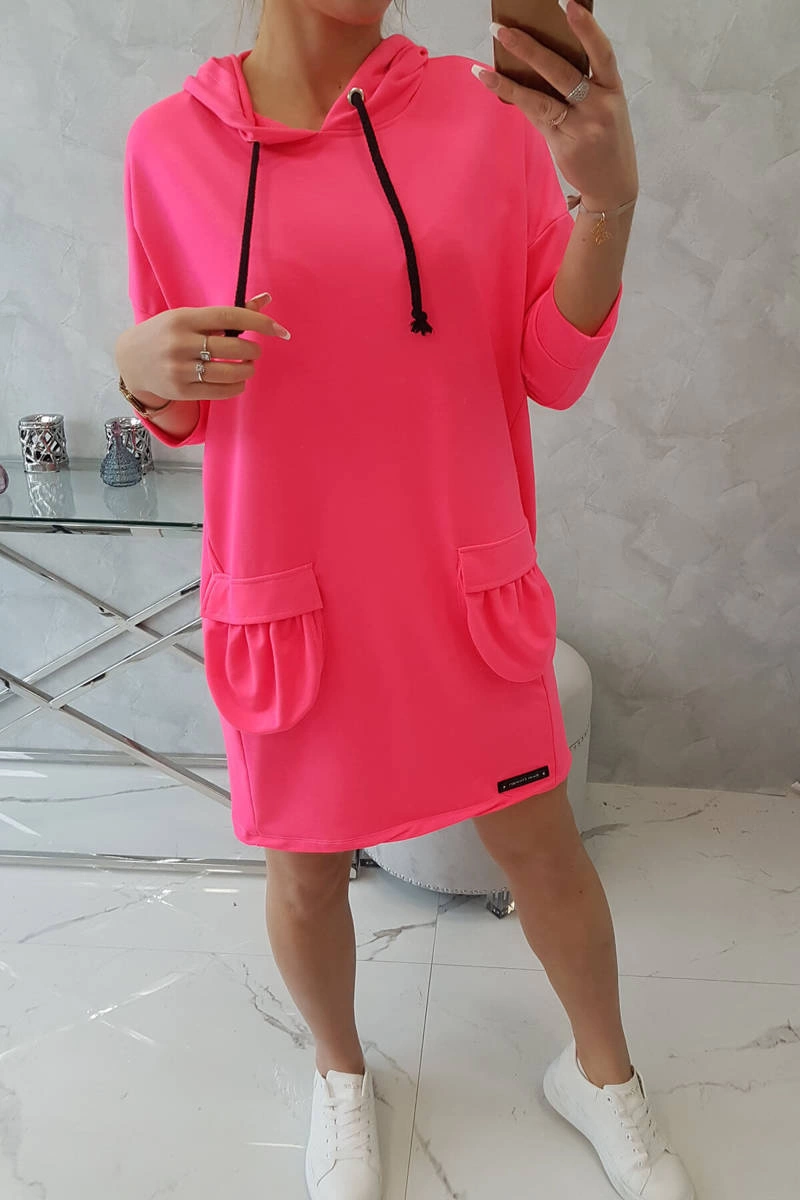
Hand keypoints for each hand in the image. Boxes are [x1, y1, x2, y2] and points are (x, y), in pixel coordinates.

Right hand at [115, 296, 290, 402]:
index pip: (229, 317)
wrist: (130, 361)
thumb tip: (266, 299)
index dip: (259, 324)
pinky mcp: (181, 391)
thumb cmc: (167, 334)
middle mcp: (180, 343)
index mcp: (184, 319)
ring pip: (229, 374)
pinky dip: (236, 387)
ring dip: (247, 371)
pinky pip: (220, 392)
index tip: (279, 331)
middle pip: (233, 349)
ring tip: (246, 367)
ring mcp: (179, 369)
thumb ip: (228, 314)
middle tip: (253, 352)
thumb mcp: (190, 317)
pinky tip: (237, 381)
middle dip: (252, 351)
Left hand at [475, 0, 637, 211]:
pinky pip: (534, 115)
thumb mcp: (606, 108)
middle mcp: (600, 106)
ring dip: (512, 76)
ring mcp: (582, 127)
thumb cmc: (606, 141)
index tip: (569, 4)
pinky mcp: (563, 144)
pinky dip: (512, 96)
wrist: (613, 186)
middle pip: (563, 71)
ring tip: (488, 59)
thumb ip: (584, 86)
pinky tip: (491, 82)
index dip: (587, 29)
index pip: (602, 53)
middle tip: (504, 29)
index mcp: (613, 90)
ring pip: (542, 96)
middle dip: (531, 48)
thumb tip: (541, 59)